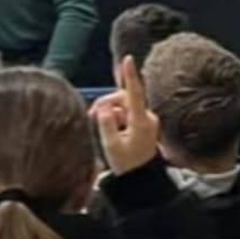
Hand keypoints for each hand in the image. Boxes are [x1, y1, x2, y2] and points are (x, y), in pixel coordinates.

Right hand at [90, 56, 160, 174]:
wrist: (141, 179)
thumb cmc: (127, 165)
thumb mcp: (112, 146)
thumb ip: (106, 124)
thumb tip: (103, 108)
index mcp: (141, 122)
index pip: (134, 95)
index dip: (130, 76)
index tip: (128, 59)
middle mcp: (147, 117)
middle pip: (122, 98)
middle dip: (106, 104)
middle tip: (92, 116)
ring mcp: (146, 119)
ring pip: (122, 105)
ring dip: (110, 112)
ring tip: (104, 129)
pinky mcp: (142, 122)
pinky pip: (125, 112)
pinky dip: (115, 117)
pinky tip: (111, 130)